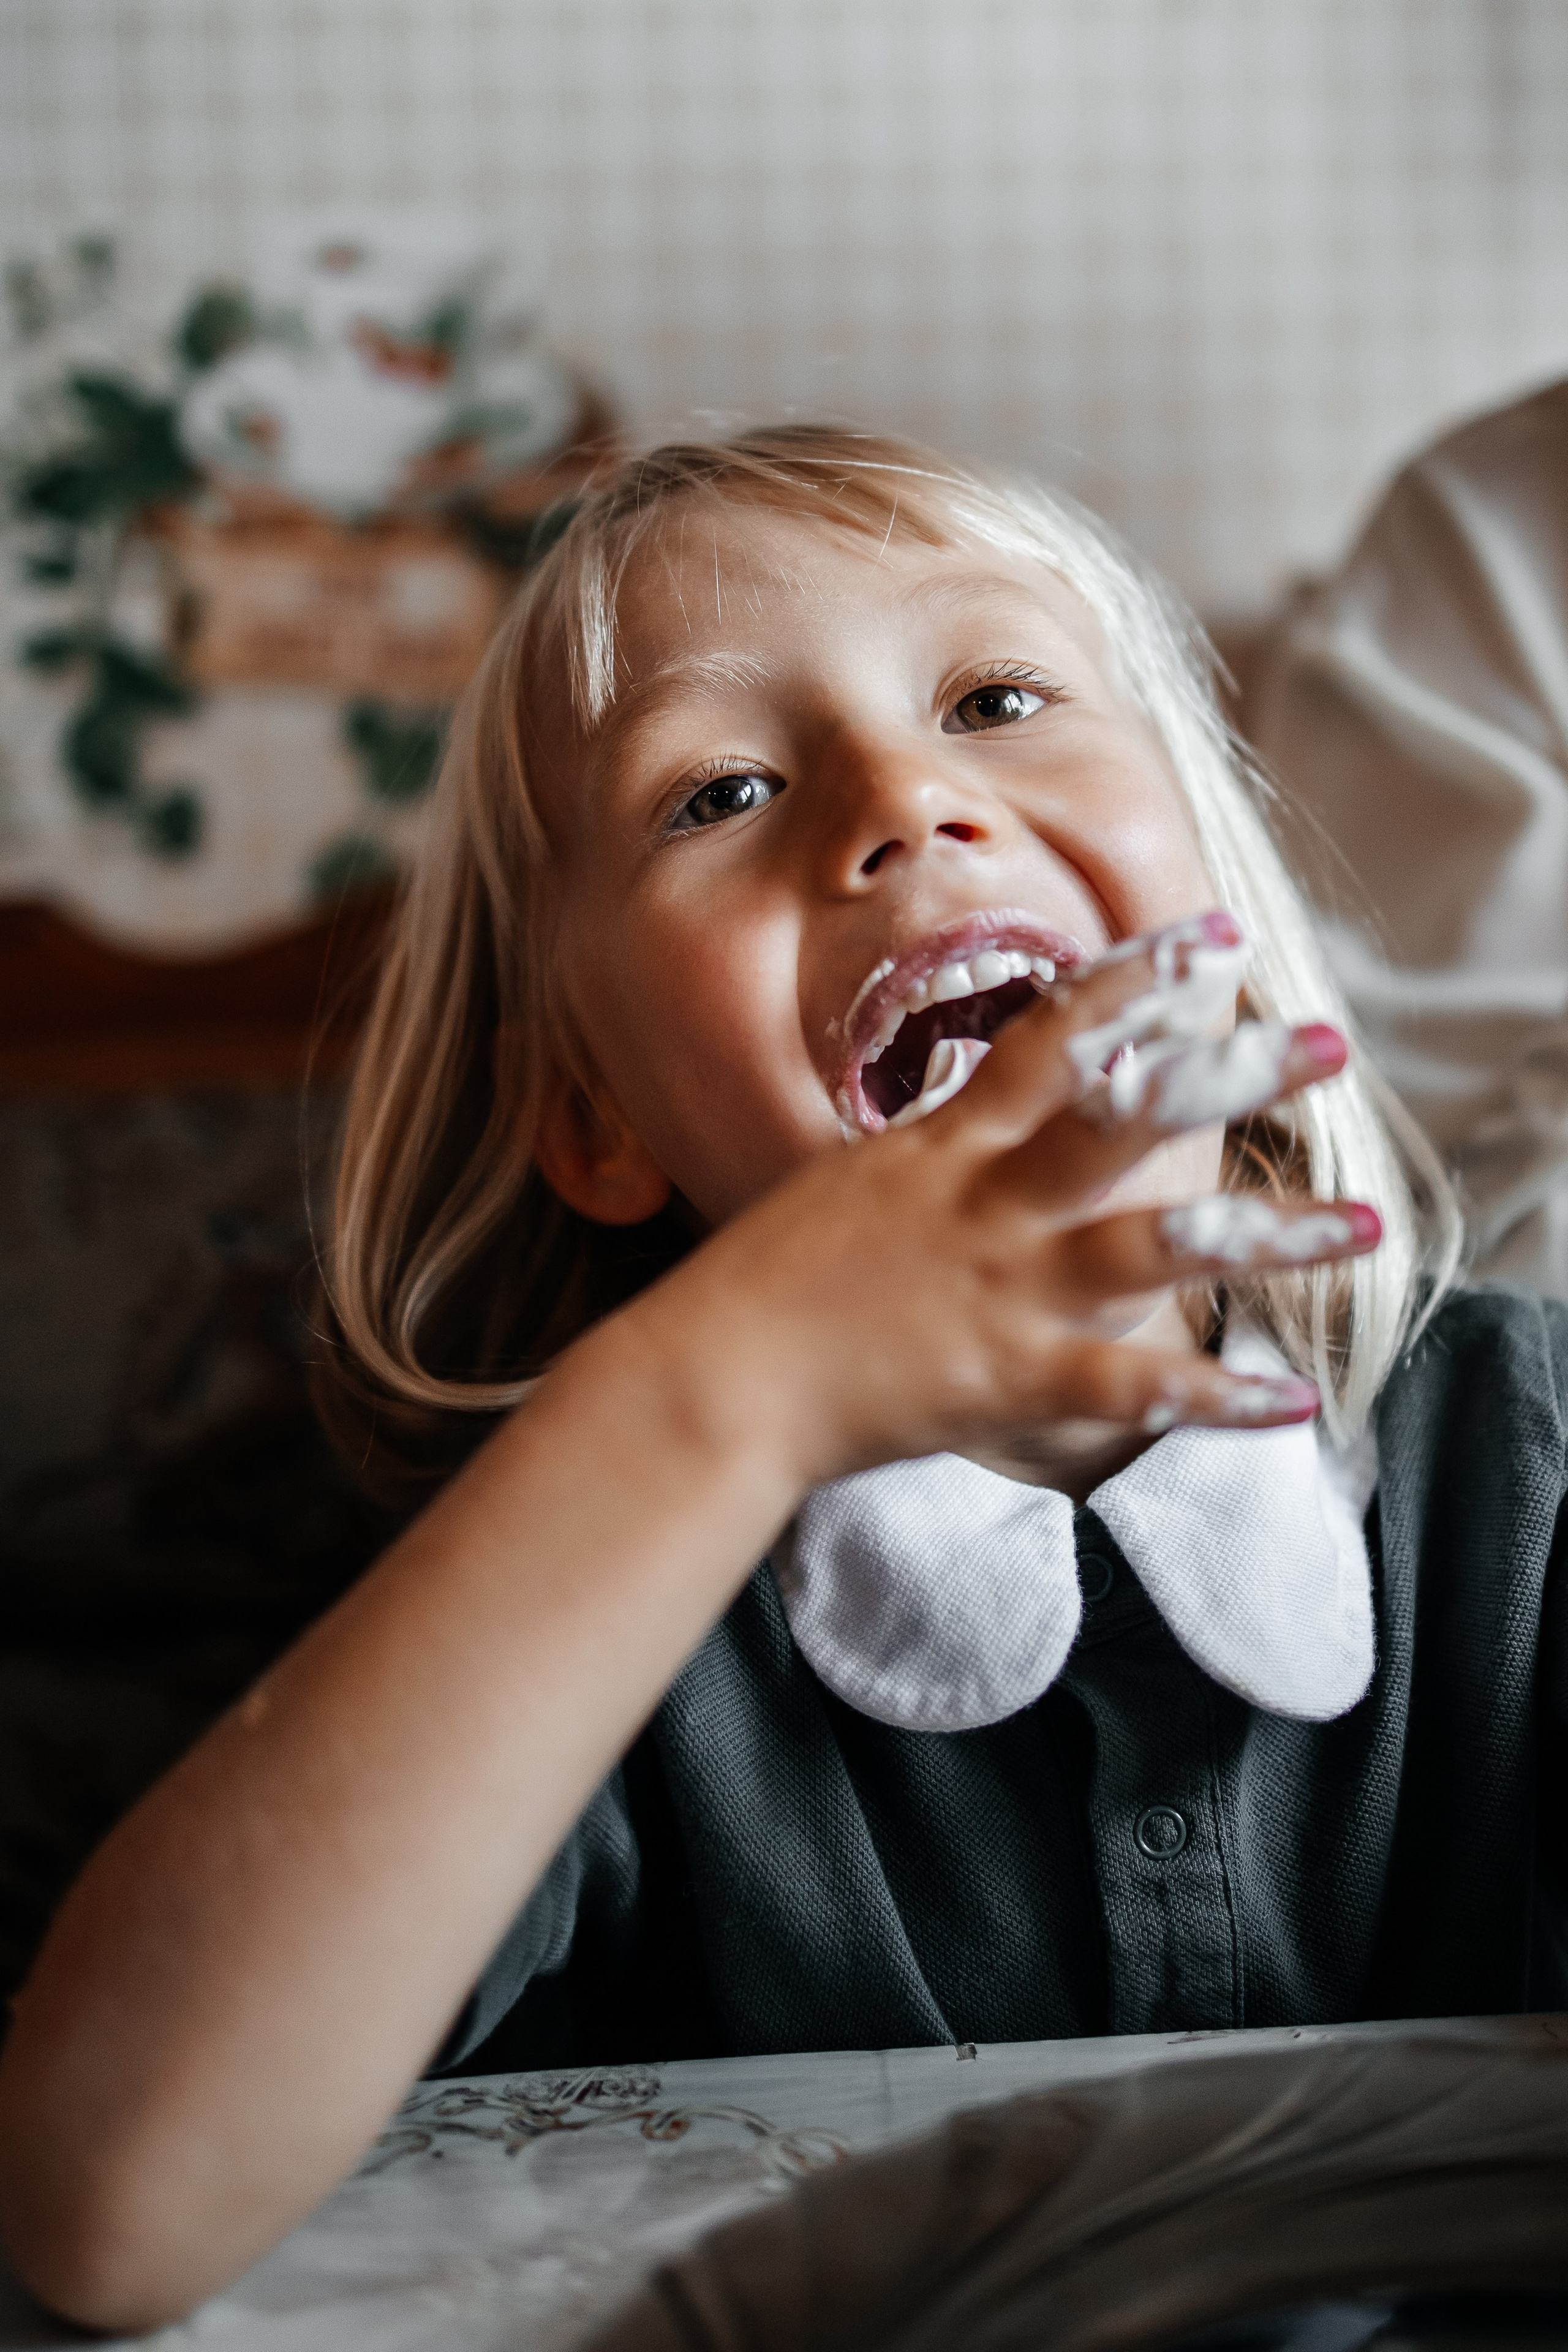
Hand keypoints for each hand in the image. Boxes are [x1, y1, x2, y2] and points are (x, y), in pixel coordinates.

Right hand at [652, 911, 1377, 1492]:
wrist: (715, 1379)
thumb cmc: (763, 1285)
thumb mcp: (845, 1189)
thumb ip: (926, 1162)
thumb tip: (978, 1130)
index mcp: (945, 1147)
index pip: (1054, 1036)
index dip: (1140, 979)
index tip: (1216, 937)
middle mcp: (990, 1204)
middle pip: (1129, 1116)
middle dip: (1231, 1074)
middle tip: (1326, 1040)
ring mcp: (1006, 1291)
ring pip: (1157, 1247)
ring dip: (1268, 1233)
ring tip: (1364, 1224)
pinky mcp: (1011, 1381)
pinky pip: (1132, 1392)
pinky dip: (1216, 1399)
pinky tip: (1294, 1396)